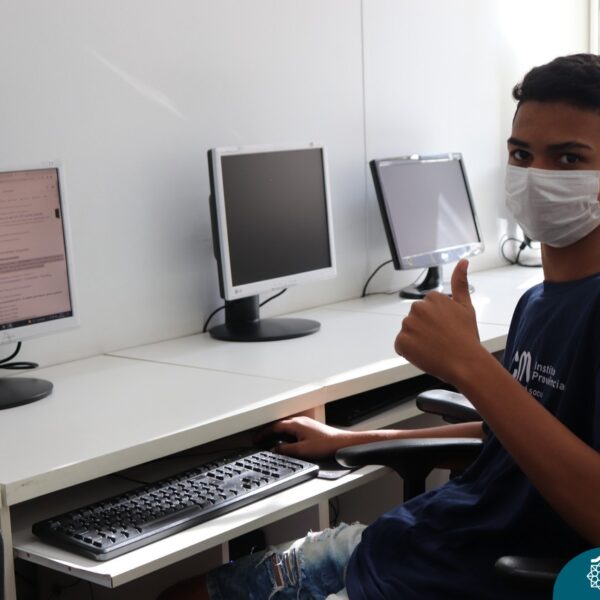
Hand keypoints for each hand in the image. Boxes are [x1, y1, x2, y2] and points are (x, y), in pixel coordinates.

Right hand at [256, 416, 355, 458]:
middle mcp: (299, 421)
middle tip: (259, 439)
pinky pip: (292, 428)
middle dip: (268, 432)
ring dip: (276, 432)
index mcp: (295, 424)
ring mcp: (305, 423)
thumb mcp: (302, 450)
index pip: (274, 427)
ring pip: (285, 426)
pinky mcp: (309, 427)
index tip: (256, 439)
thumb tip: (274, 450)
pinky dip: (284, 434)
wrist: (341, 442)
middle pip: (279, 424)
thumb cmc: (325, 444)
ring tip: (269, 440)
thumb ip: (286, 450)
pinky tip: (286, 441)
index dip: (263, 433)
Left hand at [394, 259, 481, 385]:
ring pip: (408, 332)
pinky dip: (408, 352)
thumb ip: (460, 282)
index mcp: (432, 298)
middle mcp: (417, 308)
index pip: (426, 310)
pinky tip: (423, 354)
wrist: (465, 362)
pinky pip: (401, 346)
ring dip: (416, 340)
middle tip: (440, 340)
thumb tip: (463, 261)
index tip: (445, 329)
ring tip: (434, 348)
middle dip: (424, 329)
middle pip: (415, 320)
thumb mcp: (466, 307)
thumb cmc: (466, 337)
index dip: (436, 322)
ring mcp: (408, 325)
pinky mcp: (401, 341)